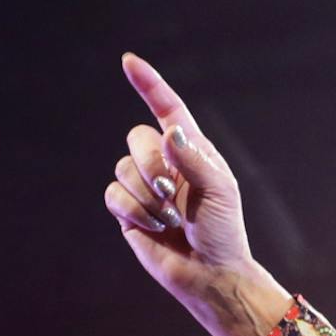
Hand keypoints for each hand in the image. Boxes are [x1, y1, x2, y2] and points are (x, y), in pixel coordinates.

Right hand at [107, 53, 256, 305]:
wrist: (210, 274)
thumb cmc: (223, 231)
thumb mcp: (219, 192)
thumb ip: (194, 160)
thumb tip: (169, 131)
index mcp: (191, 151)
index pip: (167, 109)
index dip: (149, 84)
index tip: (129, 61)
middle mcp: (165, 163)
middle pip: (136, 138)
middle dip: (150, 165)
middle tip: (170, 193)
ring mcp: (144, 186)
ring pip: (122, 168)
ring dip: (146, 197)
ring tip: (171, 220)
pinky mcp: (129, 211)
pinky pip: (113, 195)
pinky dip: (134, 212)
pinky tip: (154, 228)